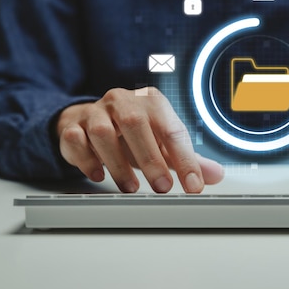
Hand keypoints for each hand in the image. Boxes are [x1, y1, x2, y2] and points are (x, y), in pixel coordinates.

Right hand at [56, 87, 223, 192]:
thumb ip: (187, 158)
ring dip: (118, 165)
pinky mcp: (72, 126)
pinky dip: (87, 160)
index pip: (172, 129)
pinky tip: (98, 176)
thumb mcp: (161, 142)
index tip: (193, 185)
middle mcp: (122, 100)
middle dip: (151, 159)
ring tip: (130, 188)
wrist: (90, 119)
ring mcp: (95, 112)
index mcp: (151, 101)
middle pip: (135, 123)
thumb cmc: (132, 133)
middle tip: (163, 187)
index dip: (185, 159)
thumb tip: (216, 175)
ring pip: (103, 133)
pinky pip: (77, 141)